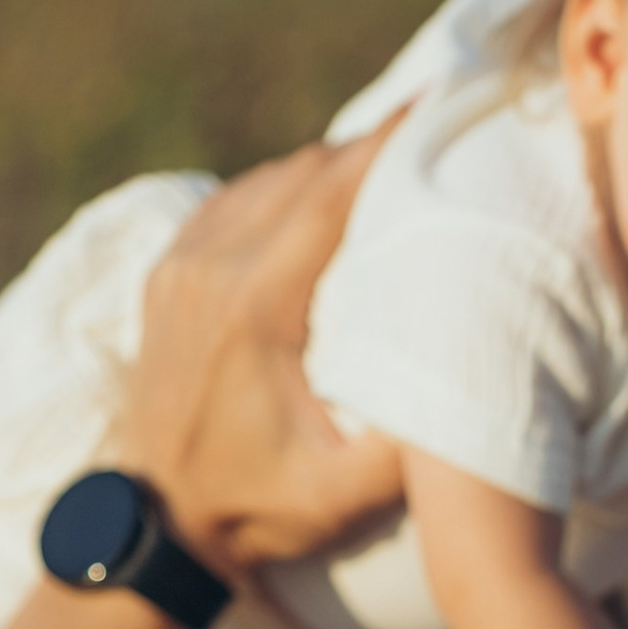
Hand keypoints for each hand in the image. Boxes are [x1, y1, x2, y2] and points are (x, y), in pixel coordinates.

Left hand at [114, 130, 409, 580]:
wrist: (153, 522)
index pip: (331, 196)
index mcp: (255, 306)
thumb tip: (474, 397)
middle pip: (304, 173)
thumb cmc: (252, 510)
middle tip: (429, 126)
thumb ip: (404, 453)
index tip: (436, 106)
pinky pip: (232, 202)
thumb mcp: (337, 499)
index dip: (386, 145)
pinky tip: (319, 194)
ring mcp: (181, 264)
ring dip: (327, 166)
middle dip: (368, 146)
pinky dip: (281, 188)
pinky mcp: (167, 272)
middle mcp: (212, 269)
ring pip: (267, 181)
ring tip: (386, 158)